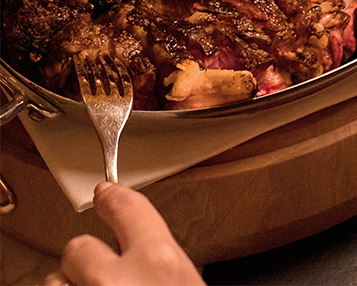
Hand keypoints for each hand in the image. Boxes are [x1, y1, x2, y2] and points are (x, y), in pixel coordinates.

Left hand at [44, 183, 205, 285]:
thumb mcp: (188, 282)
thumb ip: (165, 264)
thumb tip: (151, 259)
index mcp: (157, 263)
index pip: (125, 206)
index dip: (111, 197)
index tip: (105, 192)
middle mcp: (115, 281)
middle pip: (79, 246)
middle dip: (88, 256)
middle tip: (104, 268)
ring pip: (56, 279)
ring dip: (72, 283)